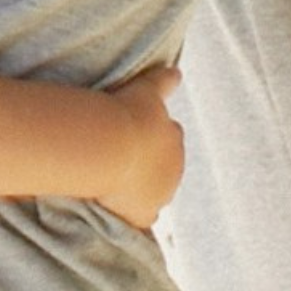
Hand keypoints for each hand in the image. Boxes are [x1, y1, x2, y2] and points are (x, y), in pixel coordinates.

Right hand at [96, 62, 185, 230]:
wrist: (112, 144)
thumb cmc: (127, 114)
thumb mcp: (146, 89)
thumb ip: (163, 81)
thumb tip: (177, 72)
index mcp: (175, 138)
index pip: (168, 138)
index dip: (150, 138)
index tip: (134, 137)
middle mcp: (175, 167)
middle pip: (164, 167)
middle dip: (148, 165)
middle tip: (122, 162)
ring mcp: (162, 192)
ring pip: (154, 192)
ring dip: (140, 189)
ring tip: (116, 186)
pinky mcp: (145, 212)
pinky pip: (142, 218)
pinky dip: (133, 216)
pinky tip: (119, 214)